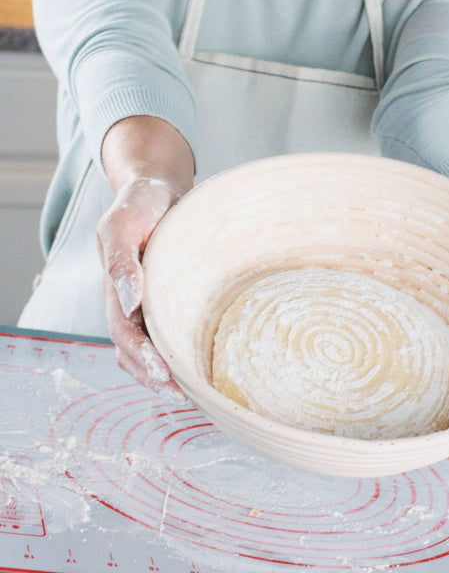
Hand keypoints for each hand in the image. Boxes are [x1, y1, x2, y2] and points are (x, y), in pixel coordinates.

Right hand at [96, 176, 185, 394]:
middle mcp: (130, 301)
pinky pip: (168, 332)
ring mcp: (147, 302)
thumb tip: (130, 300)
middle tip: (180, 393)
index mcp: (116, 287)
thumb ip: (120, 261)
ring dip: (164, 373)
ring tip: (191, 392)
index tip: (162, 372)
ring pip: (148, 347)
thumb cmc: (140, 203)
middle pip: (133, 350)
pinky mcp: (168, 298)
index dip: (140, 356)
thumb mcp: (121, 224)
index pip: (123, 332)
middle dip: (153, 376)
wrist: (156, 186)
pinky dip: (178, 353)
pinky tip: (200, 366)